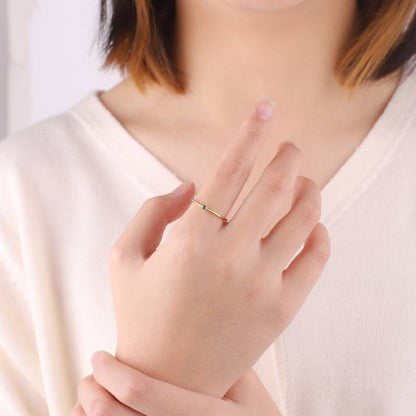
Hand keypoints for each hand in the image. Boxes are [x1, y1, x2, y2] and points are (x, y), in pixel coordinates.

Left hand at [72, 351, 280, 415]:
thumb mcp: (248, 389)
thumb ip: (221, 361)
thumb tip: (188, 329)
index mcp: (205, 414)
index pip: (141, 391)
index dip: (111, 372)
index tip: (99, 357)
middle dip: (91, 393)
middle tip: (89, 377)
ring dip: (87, 415)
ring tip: (88, 398)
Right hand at [110, 99, 330, 396]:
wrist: (168, 377)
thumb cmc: (141, 313)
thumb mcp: (123, 257)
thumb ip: (152, 210)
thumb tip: (190, 183)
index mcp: (189, 240)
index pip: (229, 170)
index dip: (249, 133)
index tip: (266, 107)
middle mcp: (230, 257)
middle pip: (273, 187)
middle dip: (287, 156)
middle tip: (291, 145)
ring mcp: (261, 284)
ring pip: (302, 218)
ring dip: (310, 189)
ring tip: (306, 179)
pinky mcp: (282, 309)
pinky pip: (315, 259)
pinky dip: (320, 233)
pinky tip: (313, 222)